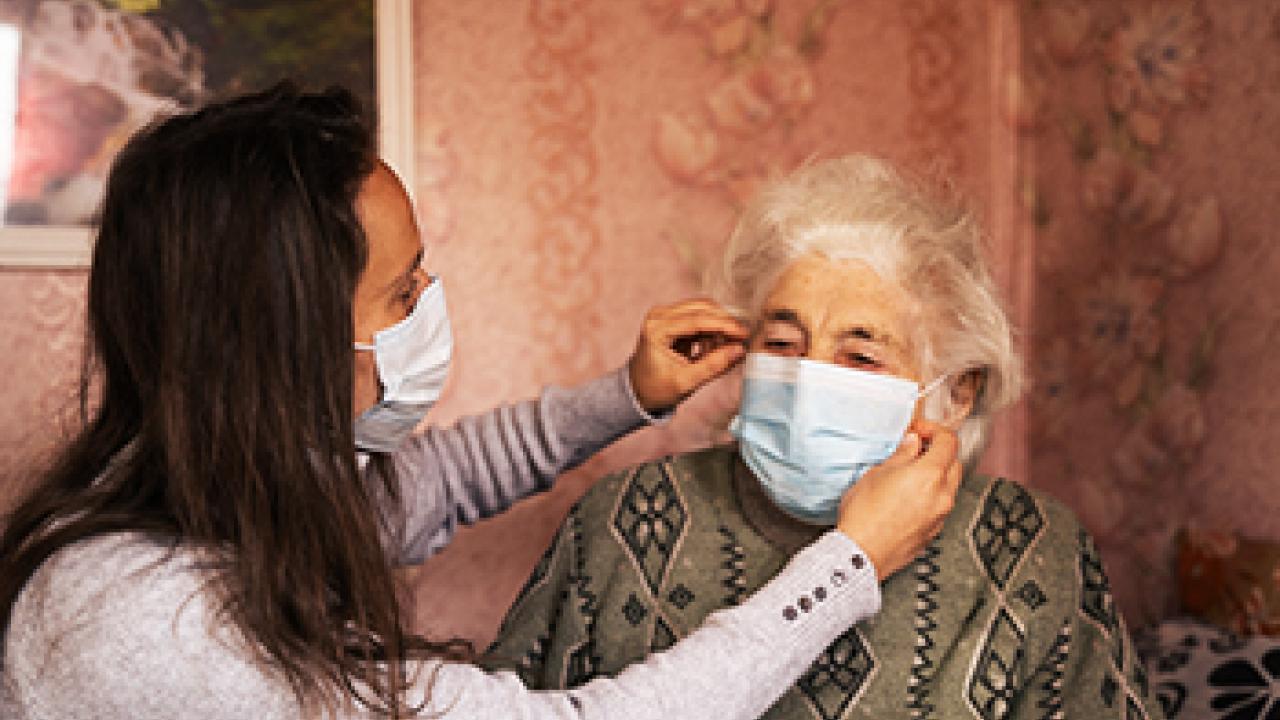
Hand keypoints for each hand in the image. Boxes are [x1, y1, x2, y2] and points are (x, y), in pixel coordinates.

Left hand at [628, 299, 747, 413]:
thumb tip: (740, 350)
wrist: (638, 391)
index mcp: (656, 329)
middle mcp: (659, 315)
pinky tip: (713, 349)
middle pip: (703, 307)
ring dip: (719, 327)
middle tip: (741, 341)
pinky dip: (711, 330)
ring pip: (703, 309)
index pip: (697, 319)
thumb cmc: (657, 389)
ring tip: (723, 350)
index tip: (744, 334)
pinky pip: (700, 317)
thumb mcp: (686, 382)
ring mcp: (665, 314)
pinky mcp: (672, 318)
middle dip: (725, 323)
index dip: (724, 325)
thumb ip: (714, 366)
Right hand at [835, 420, 962, 580]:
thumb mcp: (876, 473)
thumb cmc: (864, 514)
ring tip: (910, 475)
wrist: (860, 553)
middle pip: (954, 463)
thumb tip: (912, 444)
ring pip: (949, 486)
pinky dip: (931, 495)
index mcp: (930, 475)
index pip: (949, 441)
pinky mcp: (934, 532)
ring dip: (936, 475)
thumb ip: (901, 456)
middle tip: (915, 450)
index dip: (934, 430)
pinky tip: (908, 498)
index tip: (918, 432)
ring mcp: (940, 516)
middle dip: (938, 452)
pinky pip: (940, 506)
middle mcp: (942, 495)